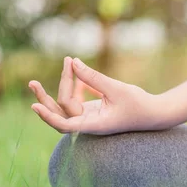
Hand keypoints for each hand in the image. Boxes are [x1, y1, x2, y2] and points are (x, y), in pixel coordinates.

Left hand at [29, 57, 170, 134]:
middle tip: (32, 83)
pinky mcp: (92, 110)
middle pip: (60, 113)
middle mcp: (88, 123)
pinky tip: (74, 69)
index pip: (64, 125)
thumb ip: (93, 77)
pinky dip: (75, 84)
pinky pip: (76, 98)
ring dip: (63, 84)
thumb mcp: (116, 89)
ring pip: (66, 104)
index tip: (34, 107)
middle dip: (45, 98)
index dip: (48, 117)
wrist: (154, 114)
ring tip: (62, 63)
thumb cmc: (139, 104)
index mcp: (93, 124)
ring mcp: (89, 116)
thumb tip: (72, 61)